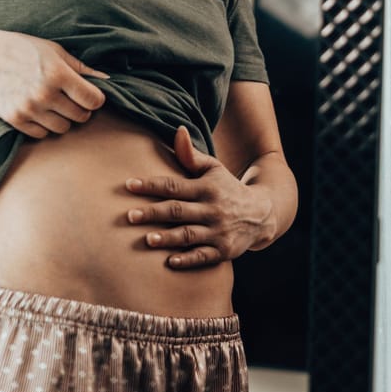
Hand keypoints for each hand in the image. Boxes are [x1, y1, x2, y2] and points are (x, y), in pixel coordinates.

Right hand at [0, 27, 109, 138]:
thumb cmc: (19, 48)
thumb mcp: (52, 50)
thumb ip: (80, 67)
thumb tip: (107, 79)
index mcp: (58, 74)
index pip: (93, 100)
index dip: (95, 99)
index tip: (88, 95)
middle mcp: (45, 93)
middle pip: (81, 116)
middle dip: (80, 109)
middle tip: (71, 100)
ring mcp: (29, 108)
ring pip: (62, 128)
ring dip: (63, 119)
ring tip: (54, 105)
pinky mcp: (15, 119)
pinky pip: (41, 134)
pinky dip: (44, 126)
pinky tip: (39, 112)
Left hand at [122, 126, 273, 269]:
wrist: (262, 214)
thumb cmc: (227, 188)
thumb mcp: (214, 169)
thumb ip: (191, 155)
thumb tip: (178, 129)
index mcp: (206, 188)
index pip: (174, 186)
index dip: (151, 185)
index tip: (128, 185)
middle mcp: (212, 209)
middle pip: (177, 211)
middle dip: (153, 213)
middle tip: (129, 216)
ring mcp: (218, 232)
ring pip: (189, 235)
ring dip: (168, 238)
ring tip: (147, 239)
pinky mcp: (223, 251)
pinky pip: (203, 257)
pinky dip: (188, 260)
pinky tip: (170, 261)